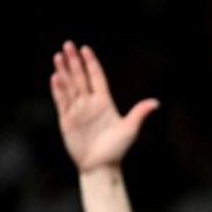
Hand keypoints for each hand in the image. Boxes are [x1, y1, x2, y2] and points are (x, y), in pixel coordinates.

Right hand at [50, 41, 158, 172]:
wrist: (100, 166)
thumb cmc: (116, 149)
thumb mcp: (130, 129)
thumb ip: (139, 113)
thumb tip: (156, 103)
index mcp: (104, 102)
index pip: (96, 77)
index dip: (91, 63)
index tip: (85, 48)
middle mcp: (90, 104)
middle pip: (80, 77)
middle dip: (74, 62)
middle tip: (68, 45)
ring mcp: (77, 111)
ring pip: (69, 86)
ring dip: (64, 71)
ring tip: (58, 56)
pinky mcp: (67, 120)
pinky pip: (62, 101)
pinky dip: (58, 89)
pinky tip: (55, 77)